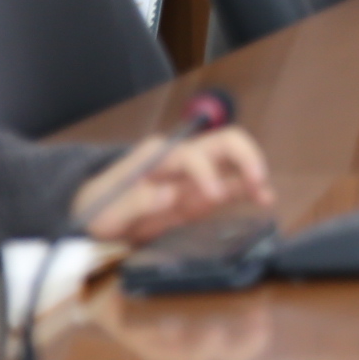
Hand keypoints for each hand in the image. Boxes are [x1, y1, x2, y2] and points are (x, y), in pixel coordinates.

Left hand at [80, 129, 272, 243]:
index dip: (207, 172)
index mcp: (158, 155)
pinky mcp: (203, 192)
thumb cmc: (97, 209)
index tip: (215, 197)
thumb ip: (135, 201)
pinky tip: (263, 200)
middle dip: (246, 157)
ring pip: (235, 160)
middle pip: (224, 142)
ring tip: (265, 196)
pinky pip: (233, 185)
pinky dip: (250, 190)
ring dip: (254, 173)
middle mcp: (182, 157)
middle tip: (257, 181)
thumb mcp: (106, 211)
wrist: (94, 217)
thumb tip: (169, 193)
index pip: (192, 154)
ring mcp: (196, 174)